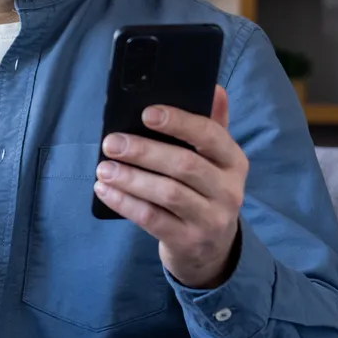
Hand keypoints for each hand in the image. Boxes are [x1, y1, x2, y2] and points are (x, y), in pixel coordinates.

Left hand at [93, 85, 246, 289]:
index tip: (146, 113)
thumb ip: (213, 124)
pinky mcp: (188, 241)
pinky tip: (104, 190)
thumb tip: (214, 87)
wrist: (212, 251)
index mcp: (234, 162)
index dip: (179, 122)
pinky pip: (152, 219)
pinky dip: (125, 203)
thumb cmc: (205, 192)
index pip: (210, 136)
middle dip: (143, 151)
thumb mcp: (215, 161)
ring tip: (103, 167)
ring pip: (168, 194)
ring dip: (130, 178)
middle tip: (110, 142)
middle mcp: (228, 190)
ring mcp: (210, 219)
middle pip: (184, 165)